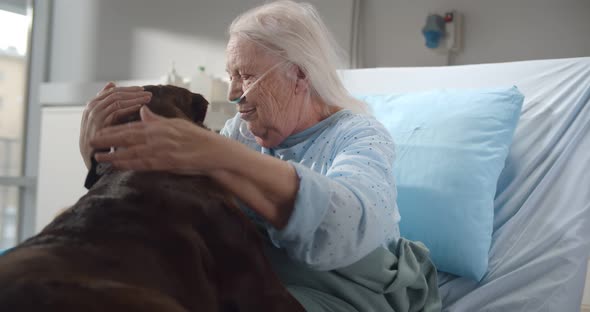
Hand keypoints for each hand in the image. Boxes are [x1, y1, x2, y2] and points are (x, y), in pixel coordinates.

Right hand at [79, 82, 151, 168]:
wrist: (90, 157)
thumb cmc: (100, 139)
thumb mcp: (104, 119)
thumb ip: (108, 104)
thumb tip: (112, 83)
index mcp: (92, 105)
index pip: (112, 91)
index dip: (128, 89)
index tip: (142, 89)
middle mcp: (91, 107)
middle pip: (115, 94)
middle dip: (133, 92)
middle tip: (148, 93)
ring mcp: (94, 114)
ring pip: (117, 100)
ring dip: (134, 98)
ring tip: (147, 98)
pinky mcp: (98, 122)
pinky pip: (116, 111)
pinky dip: (129, 107)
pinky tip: (139, 107)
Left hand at [90, 106, 231, 174]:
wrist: (214, 151)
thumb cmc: (196, 138)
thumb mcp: (175, 123)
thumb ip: (156, 119)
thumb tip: (142, 110)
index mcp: (159, 126)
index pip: (132, 126)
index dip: (114, 129)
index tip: (99, 130)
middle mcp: (159, 136)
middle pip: (128, 137)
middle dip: (107, 140)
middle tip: (90, 141)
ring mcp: (162, 150)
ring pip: (133, 152)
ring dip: (114, 155)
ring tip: (98, 157)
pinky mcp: (167, 162)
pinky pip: (144, 164)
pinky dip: (130, 165)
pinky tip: (118, 167)